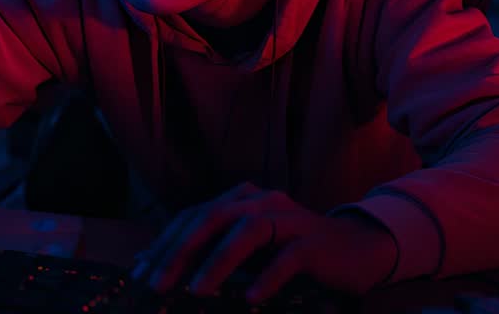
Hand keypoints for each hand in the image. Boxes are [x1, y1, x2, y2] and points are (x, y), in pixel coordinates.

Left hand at [132, 181, 396, 302]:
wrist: (357, 250)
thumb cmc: (293, 253)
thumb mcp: (248, 251)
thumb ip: (209, 252)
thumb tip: (156, 266)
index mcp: (241, 200)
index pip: (194, 215)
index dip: (166, 243)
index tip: (141, 274)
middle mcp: (262, 201)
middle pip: (213, 217)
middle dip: (182, 251)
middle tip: (159, 283)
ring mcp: (290, 219)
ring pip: (248, 231)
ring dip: (219, 261)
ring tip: (198, 291)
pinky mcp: (314, 242)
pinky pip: (288, 257)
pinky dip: (268, 277)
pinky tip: (252, 299)